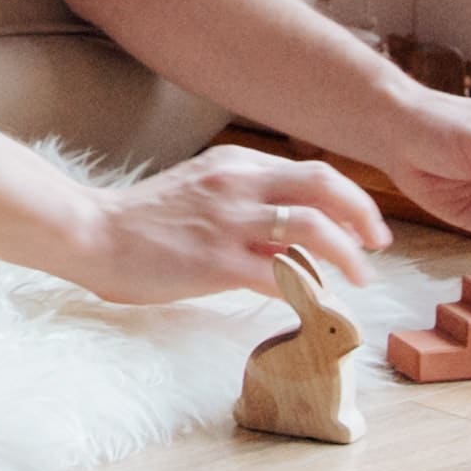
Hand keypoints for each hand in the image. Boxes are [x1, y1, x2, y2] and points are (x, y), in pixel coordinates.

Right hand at [64, 145, 388, 303]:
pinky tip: (317, 306)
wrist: (91, 233)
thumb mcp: (200, 192)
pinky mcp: (217, 262)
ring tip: (359, 278)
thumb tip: (290, 238)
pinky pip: (282, 276)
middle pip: (324, 186)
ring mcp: (229, 222)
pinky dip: (310, 291)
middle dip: (363, 214)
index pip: (310, 173)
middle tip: (379, 244)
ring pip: (312, 227)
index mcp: (235, 164)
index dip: (347, 199)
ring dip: (347, 255)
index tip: (363, 225)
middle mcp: (238, 185)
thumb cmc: (141, 221)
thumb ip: (244, 204)